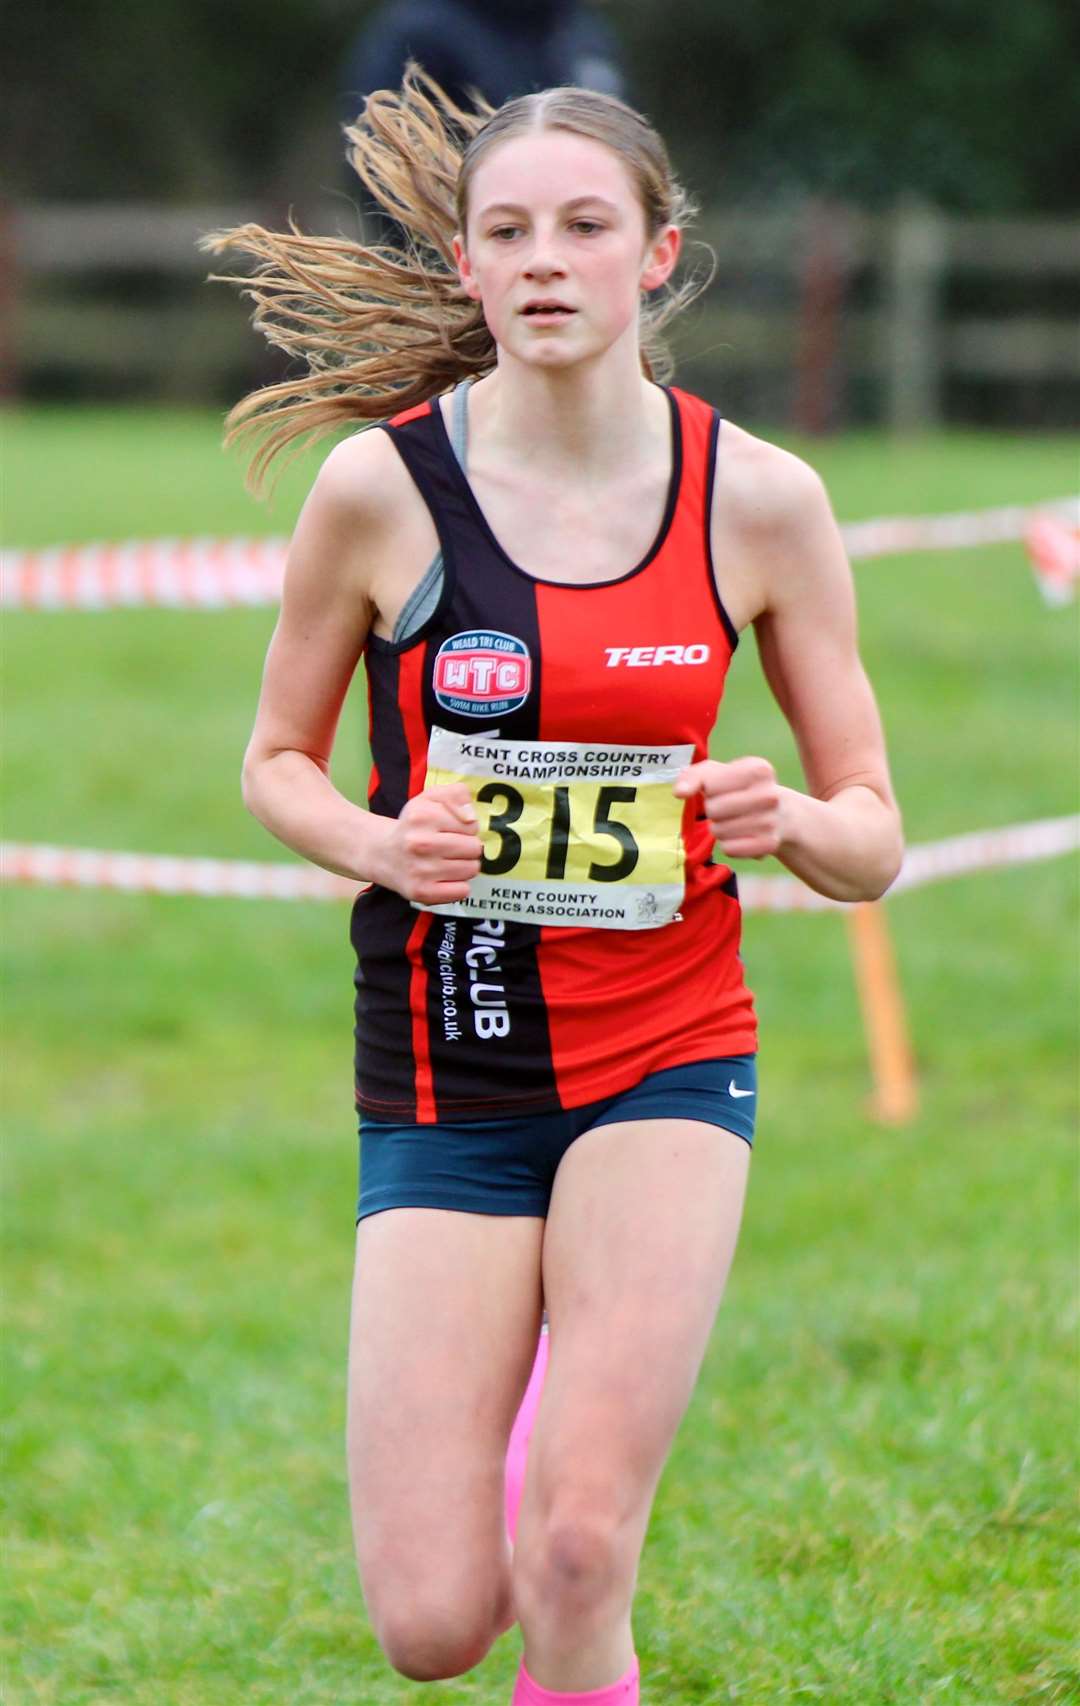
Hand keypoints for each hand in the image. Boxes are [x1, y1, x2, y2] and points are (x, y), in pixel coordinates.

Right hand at [377, 783, 482, 902]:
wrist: (380, 853)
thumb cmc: (412, 825)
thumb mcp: (429, 798)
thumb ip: (455, 795)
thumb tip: (470, 817)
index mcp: (422, 816)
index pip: (472, 825)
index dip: (467, 828)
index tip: (452, 831)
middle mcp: (420, 843)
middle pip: (474, 848)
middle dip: (468, 848)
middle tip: (452, 848)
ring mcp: (420, 869)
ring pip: (471, 870)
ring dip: (465, 867)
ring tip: (448, 862)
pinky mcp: (421, 891)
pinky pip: (462, 891)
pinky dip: (459, 886)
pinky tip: (445, 878)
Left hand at [673, 757, 783, 859]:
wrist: (782, 815)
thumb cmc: (741, 789)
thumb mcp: (719, 773)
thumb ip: (693, 776)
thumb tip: (679, 792)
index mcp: (758, 770)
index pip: (709, 785)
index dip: (709, 789)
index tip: (722, 788)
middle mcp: (769, 795)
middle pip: (712, 809)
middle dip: (713, 810)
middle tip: (728, 808)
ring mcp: (770, 822)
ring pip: (718, 831)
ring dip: (720, 828)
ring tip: (736, 820)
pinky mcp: (768, 845)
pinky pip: (729, 849)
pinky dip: (729, 845)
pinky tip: (743, 835)